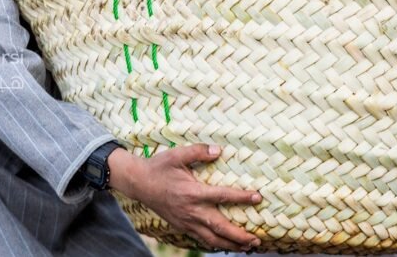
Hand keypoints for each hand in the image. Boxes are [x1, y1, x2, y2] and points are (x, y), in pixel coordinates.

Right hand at [109, 144, 261, 251]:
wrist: (138, 183)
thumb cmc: (159, 167)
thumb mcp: (177, 154)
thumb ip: (198, 151)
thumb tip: (219, 150)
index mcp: (193, 192)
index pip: (223, 196)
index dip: (242, 197)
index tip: (258, 197)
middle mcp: (191, 211)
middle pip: (220, 228)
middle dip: (240, 236)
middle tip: (257, 239)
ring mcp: (186, 221)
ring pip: (212, 239)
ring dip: (231, 245)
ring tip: (247, 247)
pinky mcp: (182, 226)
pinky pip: (201, 239)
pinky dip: (215, 244)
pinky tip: (226, 245)